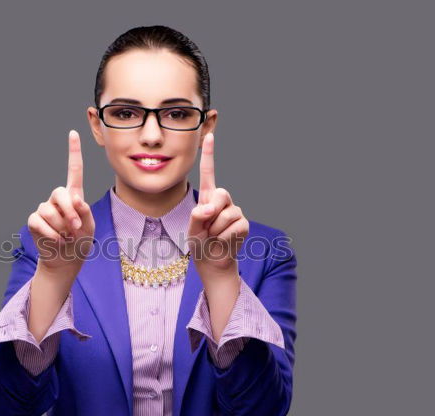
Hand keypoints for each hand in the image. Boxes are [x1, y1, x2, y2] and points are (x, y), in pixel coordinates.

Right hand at [26, 130, 95, 273]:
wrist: (66, 260)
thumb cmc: (80, 241)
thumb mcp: (89, 226)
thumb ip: (84, 211)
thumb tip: (74, 198)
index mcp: (74, 195)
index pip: (74, 170)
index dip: (73, 151)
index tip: (73, 132)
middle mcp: (58, 199)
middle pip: (60, 193)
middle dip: (69, 212)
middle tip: (75, 228)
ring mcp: (44, 209)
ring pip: (49, 211)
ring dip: (61, 227)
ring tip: (66, 236)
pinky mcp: (34, 220)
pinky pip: (39, 222)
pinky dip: (51, 233)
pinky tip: (56, 240)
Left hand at [187, 132, 248, 276]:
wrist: (212, 260)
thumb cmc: (200, 242)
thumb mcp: (191, 228)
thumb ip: (196, 216)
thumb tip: (209, 209)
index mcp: (208, 197)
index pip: (209, 172)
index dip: (210, 154)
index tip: (209, 135)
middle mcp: (223, 201)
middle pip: (221, 193)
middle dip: (212, 211)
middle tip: (206, 226)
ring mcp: (235, 211)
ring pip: (225, 214)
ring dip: (215, 230)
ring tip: (213, 236)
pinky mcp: (243, 224)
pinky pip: (233, 227)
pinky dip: (223, 238)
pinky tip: (222, 241)